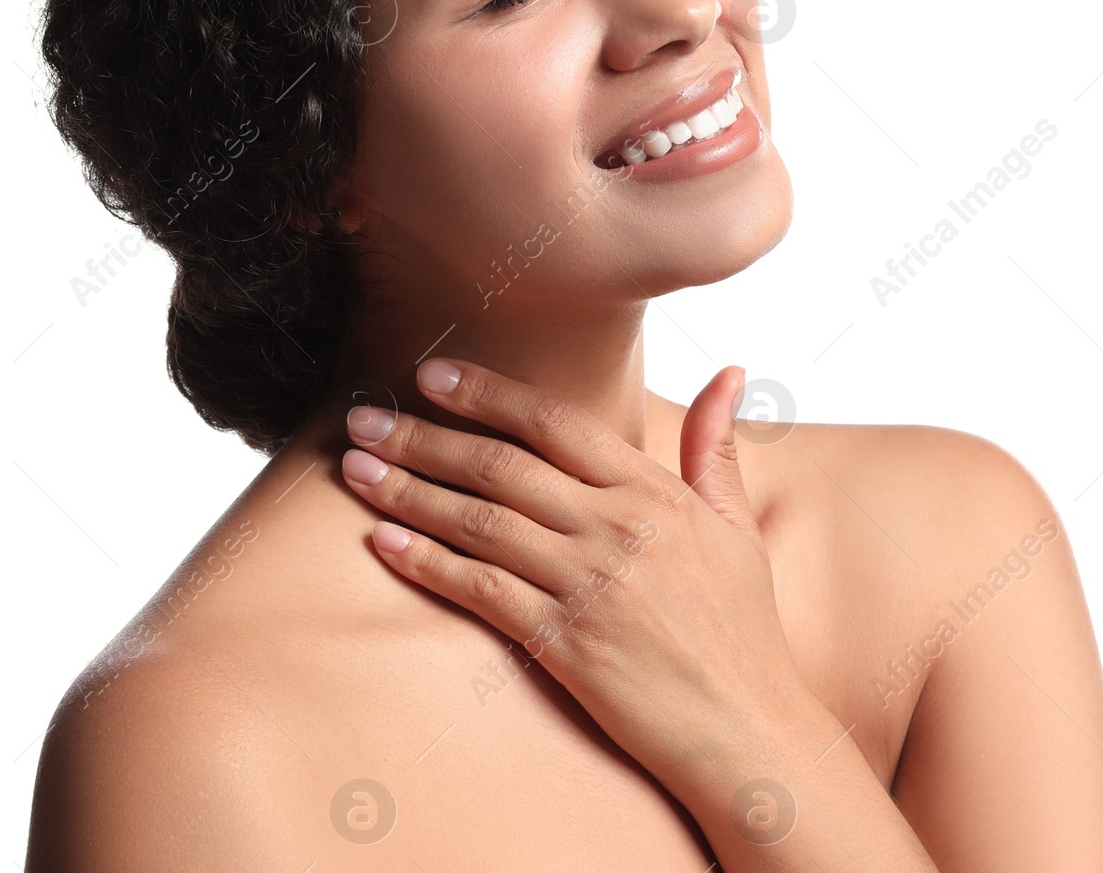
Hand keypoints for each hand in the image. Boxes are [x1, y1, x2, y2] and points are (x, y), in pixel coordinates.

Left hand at [337, 356, 819, 801]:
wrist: (747, 730)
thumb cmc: (742, 628)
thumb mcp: (737, 526)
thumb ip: (718, 445)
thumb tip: (729, 371)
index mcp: (652, 490)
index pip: (553, 421)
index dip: (486, 392)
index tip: (431, 374)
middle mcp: (615, 527)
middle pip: (500, 465)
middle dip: (422, 436)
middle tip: (362, 416)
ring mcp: (587, 585)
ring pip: (479, 521)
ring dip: (408, 491)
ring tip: (355, 469)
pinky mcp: (564, 642)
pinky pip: (479, 590)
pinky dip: (425, 562)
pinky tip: (381, 542)